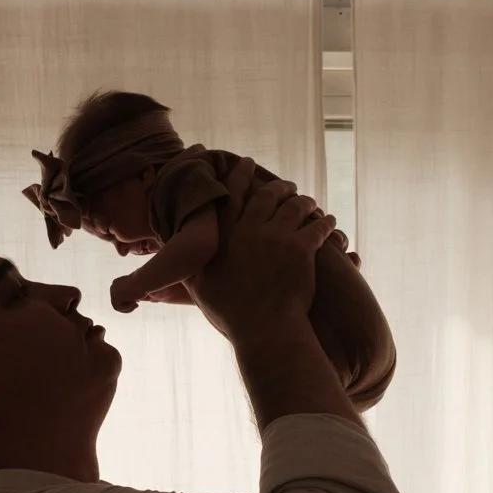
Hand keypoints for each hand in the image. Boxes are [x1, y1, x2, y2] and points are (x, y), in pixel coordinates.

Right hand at [190, 159, 334, 342]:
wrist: (262, 329)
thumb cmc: (230, 314)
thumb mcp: (199, 288)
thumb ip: (188, 270)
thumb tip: (162, 271)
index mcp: (225, 235)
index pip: (233, 196)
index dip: (241, 176)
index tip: (247, 163)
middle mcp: (250, 229)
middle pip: (267, 195)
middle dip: (277, 187)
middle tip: (284, 184)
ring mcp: (277, 237)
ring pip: (295, 207)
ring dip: (303, 201)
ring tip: (307, 201)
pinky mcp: (301, 248)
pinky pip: (318, 227)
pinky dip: (325, 222)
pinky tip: (330, 221)